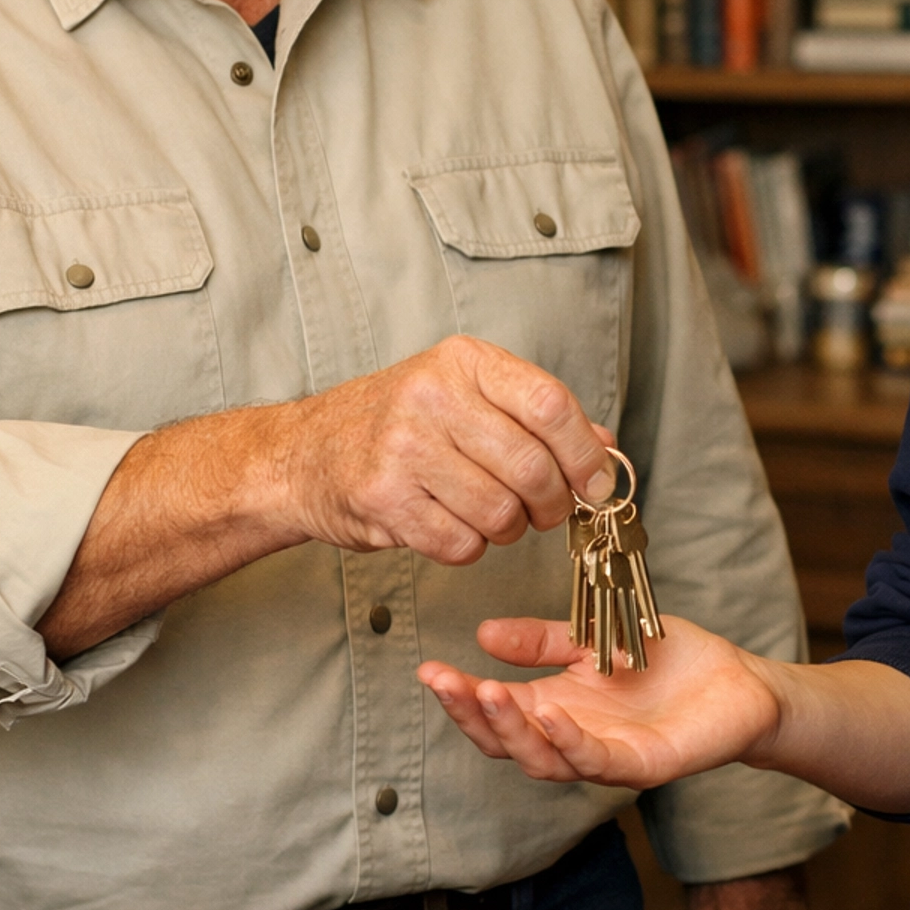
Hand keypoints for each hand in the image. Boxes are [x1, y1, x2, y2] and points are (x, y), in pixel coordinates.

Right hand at [272, 336, 615, 564]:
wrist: (303, 453)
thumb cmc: (396, 424)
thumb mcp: (466, 394)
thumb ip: (536, 416)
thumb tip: (606, 447)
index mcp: (464, 362)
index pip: (550, 404)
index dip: (586, 453)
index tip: (596, 483)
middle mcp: (432, 396)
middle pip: (532, 467)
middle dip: (553, 505)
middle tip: (545, 513)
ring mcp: (403, 447)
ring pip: (500, 513)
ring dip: (507, 530)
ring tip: (488, 515)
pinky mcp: (383, 498)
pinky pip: (460, 544)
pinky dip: (468, 547)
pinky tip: (449, 525)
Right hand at [417, 611, 782, 787]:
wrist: (736, 682)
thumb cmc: (668, 663)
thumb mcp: (592, 638)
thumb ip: (541, 641)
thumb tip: (483, 633)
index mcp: (555, 707)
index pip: (496, 709)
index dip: (460, 695)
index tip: (428, 668)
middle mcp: (572, 738)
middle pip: (507, 743)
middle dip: (472, 715)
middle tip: (447, 683)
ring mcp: (605, 757)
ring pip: (543, 759)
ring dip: (513, 730)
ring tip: (487, 694)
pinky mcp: (642, 766)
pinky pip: (597, 762)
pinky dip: (569, 741)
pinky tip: (550, 716)